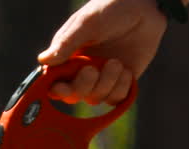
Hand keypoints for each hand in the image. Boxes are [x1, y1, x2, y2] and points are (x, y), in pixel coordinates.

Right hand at [37, 0, 168, 105]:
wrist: (145, 8)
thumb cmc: (111, 9)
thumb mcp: (87, 24)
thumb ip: (66, 43)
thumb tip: (43, 61)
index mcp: (67, 56)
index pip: (53, 82)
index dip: (56, 89)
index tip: (61, 87)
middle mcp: (81, 70)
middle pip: (73, 96)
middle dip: (82, 86)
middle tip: (91, 69)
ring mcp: (101, 78)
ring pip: (95, 98)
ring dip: (106, 83)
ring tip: (117, 62)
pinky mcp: (120, 82)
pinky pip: (115, 98)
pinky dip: (121, 88)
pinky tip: (126, 70)